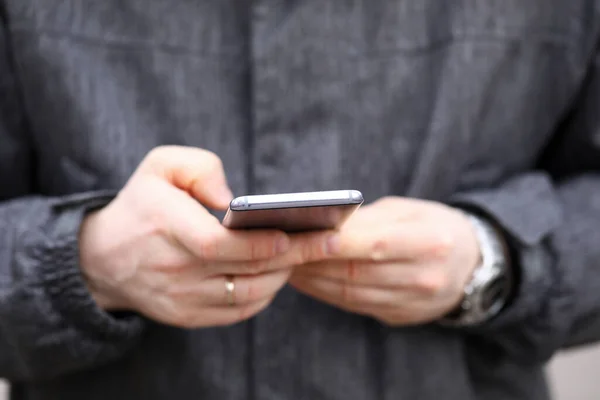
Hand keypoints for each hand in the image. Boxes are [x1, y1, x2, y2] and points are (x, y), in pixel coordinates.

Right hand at [79, 146, 327, 327]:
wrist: (103, 258)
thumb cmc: (142, 204)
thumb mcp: (160, 165)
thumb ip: (200, 167)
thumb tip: (231, 198)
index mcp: (164, 225)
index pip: (215, 245)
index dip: (256, 244)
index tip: (290, 234)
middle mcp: (172, 268)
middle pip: (244, 270)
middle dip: (294, 255)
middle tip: (330, 240)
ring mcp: (180, 298)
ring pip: (247, 295)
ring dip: (283, 275)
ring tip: (308, 252)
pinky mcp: (186, 316)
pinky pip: (238, 311)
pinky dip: (265, 293)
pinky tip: (279, 272)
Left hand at [289, 197, 480, 325]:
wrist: (470, 264)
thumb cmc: (433, 226)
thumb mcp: (409, 211)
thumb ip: (369, 219)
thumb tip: (324, 225)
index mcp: (432, 242)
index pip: (376, 245)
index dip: (336, 243)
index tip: (302, 234)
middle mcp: (425, 278)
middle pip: (357, 272)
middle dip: (314, 262)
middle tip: (284, 250)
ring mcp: (413, 303)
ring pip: (351, 293)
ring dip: (314, 281)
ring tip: (289, 265)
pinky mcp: (401, 316)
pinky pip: (355, 305)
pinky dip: (327, 293)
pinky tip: (309, 280)